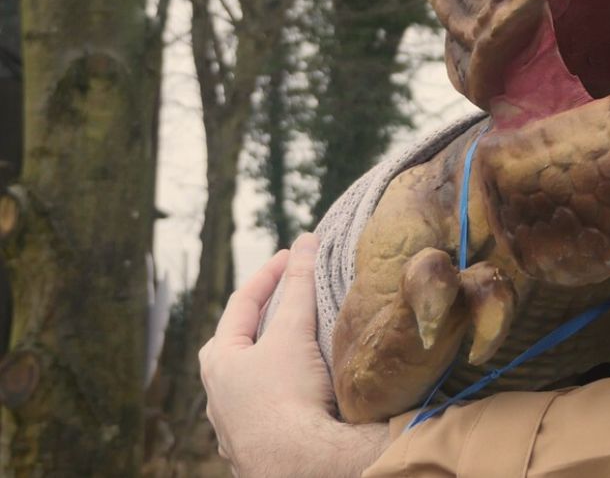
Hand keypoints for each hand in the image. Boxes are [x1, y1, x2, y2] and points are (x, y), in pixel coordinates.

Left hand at [200, 233, 387, 477]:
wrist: (299, 464)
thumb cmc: (287, 396)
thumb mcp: (292, 331)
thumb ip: (299, 285)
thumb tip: (306, 241)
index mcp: (219, 361)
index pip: (242, 303)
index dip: (270, 273)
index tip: (294, 254)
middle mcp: (218, 394)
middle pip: (237, 343)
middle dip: (263, 317)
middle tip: (288, 298)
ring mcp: (235, 425)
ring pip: (251, 379)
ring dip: (272, 357)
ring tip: (299, 343)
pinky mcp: (257, 447)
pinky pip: (267, 409)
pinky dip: (283, 390)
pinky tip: (300, 392)